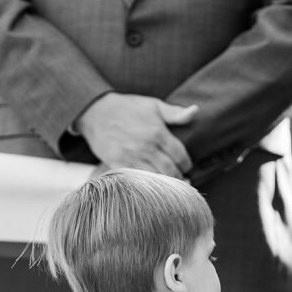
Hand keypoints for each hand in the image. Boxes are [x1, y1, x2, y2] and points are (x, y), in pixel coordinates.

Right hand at [75, 93, 198, 177]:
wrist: (95, 112)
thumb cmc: (127, 107)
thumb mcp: (153, 105)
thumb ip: (175, 113)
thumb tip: (196, 111)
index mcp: (158, 132)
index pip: (180, 155)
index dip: (187, 164)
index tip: (187, 167)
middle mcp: (146, 147)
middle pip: (170, 170)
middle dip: (179, 177)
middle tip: (182, 179)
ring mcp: (131, 157)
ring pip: (155, 178)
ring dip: (165, 184)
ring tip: (170, 186)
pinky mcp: (118, 164)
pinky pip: (136, 180)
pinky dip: (146, 185)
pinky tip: (151, 185)